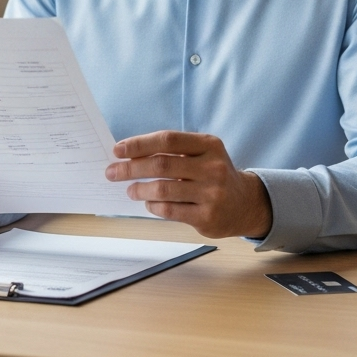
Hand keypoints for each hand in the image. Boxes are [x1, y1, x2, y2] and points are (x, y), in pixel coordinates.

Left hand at [105, 131, 271, 238]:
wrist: (244, 203)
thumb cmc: (212, 174)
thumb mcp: (202, 154)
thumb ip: (172, 152)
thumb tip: (129, 155)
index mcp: (209, 145)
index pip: (168, 140)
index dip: (139, 144)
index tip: (117, 149)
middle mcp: (212, 167)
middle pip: (162, 165)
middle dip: (131, 168)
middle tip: (112, 172)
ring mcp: (212, 193)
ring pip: (163, 189)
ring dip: (139, 190)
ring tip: (130, 190)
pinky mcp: (207, 216)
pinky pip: (170, 210)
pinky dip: (154, 206)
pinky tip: (149, 203)